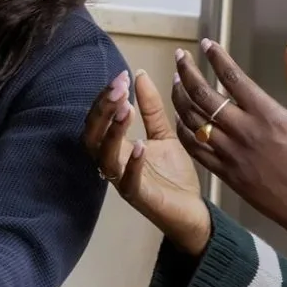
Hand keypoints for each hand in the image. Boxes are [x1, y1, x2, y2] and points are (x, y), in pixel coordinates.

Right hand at [82, 69, 210, 256]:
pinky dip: (132, 163)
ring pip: (105, 157)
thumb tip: (139, 75)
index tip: (121, 76)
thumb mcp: (164, 134)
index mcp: (117, 148)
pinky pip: (128, 182)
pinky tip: (140, 145)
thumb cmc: (174, 176)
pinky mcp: (140, 198)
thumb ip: (151, 108)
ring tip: (125, 110)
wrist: (193, 211)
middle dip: (102, 111)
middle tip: (118, 89)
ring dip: (112, 132)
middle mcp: (115, 164)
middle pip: (92, 136)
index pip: (98, 120)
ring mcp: (124, 181)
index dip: (105, 98)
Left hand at [173, 37, 286, 265]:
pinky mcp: (225, 173)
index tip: (206, 44)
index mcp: (267, 115)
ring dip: (180, 98)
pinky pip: (195, 149)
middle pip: (204, 95)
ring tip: (176, 81)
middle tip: (181, 57)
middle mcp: (244, 132)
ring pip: (193, 121)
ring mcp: (231, 154)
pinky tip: (180, 117)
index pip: (232, 77)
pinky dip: (183, 130)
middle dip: (188, 72)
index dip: (216, 57)